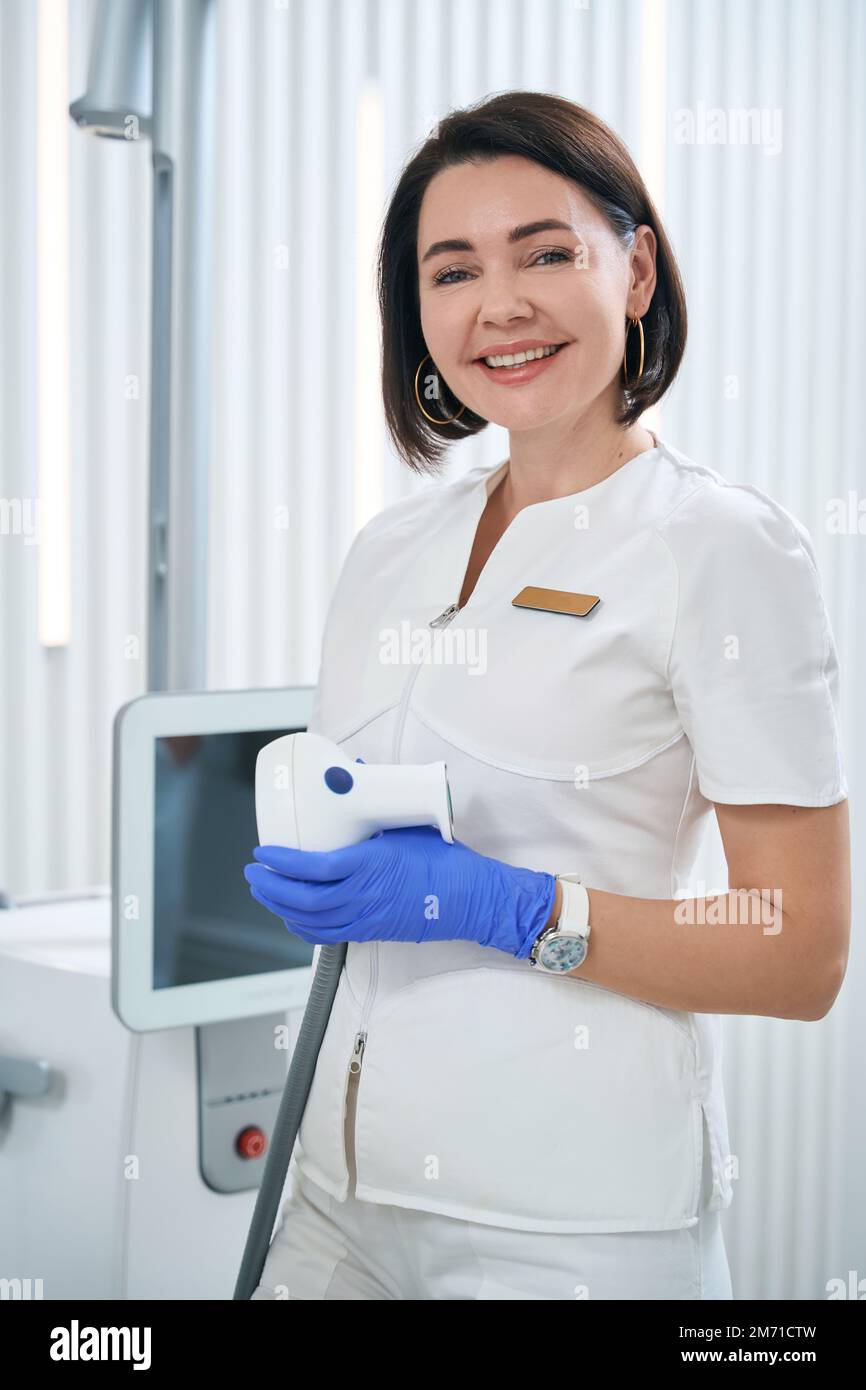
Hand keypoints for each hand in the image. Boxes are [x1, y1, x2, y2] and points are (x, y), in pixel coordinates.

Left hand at [243, 824, 556, 958]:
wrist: (470, 897)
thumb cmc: (443, 860)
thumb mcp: (408, 826)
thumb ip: (376, 807)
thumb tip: (354, 774)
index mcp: (372, 864)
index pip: (315, 868)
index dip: (283, 862)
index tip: (265, 851)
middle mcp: (364, 895)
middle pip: (304, 899)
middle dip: (271, 887)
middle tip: (254, 872)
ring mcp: (366, 917)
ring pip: (310, 920)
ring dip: (280, 906)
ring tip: (264, 890)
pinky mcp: (371, 931)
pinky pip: (327, 935)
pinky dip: (302, 926)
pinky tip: (292, 915)